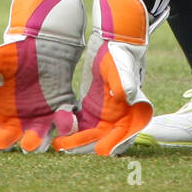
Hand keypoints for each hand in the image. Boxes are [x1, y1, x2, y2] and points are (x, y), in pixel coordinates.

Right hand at [0, 0, 84, 152]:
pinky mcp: (58, 111)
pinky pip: (61, 124)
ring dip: (32, 142)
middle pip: (6, 140)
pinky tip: (60, 122)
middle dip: (1, 143)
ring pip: (33, 139)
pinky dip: (63, 127)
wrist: (46, 44)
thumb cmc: (19, 52)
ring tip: (28, 143)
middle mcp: (16, 118)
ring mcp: (38, 117)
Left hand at [54, 0, 153, 156]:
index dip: (115, 143)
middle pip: (105, 138)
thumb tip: (128, 97)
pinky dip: (71, 129)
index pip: (126, 133)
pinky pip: (81, 124)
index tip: (101, 150)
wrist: (111, 41)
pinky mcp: (90, 109)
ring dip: (76, 141)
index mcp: (134, 110)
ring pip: (91, 134)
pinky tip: (57, 131)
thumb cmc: (121, 53)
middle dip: (87, 145)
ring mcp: (104, 115)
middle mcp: (121, 117)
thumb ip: (126, 81)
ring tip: (59, 145)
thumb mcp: (122, 66)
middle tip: (68, 148)